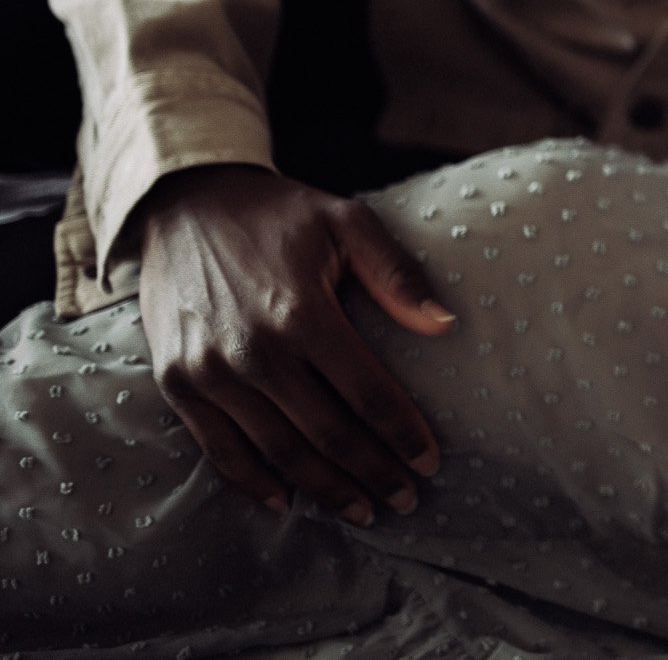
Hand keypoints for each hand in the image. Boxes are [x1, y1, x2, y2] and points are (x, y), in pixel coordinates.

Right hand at [137, 164, 453, 523]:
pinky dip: (254, 481)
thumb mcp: (346, 223)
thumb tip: (446, 326)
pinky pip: (219, 448)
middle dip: (373, 472)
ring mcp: (208, 372)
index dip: (403, 433)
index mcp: (301, 313)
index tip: (431, 462)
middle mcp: (252, 351)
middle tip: (407, 500)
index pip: (366, 392)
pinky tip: (288, 500)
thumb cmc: (278, 215)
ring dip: (324, 487)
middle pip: (326, 433)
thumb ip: (397, 276)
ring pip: (277, 451)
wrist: (184, 203)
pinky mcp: (176, 381)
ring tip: (362, 508)